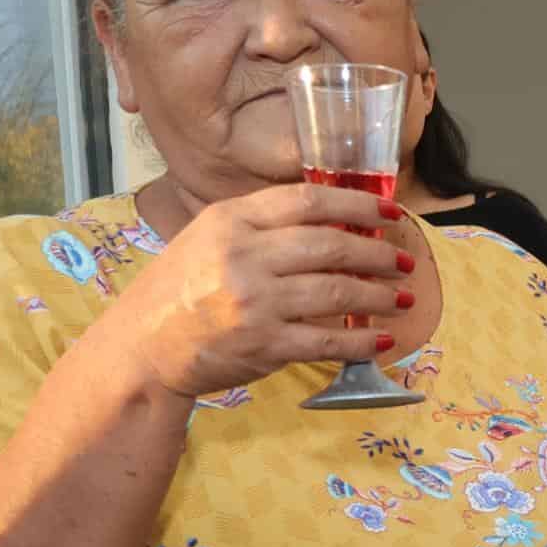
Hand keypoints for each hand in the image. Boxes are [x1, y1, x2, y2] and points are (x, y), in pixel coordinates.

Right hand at [101, 185, 412, 401]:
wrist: (143, 346)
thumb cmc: (180, 290)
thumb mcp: (208, 238)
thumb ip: (262, 226)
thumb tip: (335, 223)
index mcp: (230, 220)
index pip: (307, 200)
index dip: (357, 205)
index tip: (389, 213)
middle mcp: (243, 255)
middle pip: (331, 244)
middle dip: (378, 253)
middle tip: (404, 260)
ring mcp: (254, 301)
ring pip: (337, 291)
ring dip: (379, 295)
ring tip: (403, 297)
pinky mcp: (264, 344)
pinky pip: (328, 339)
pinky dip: (361, 341)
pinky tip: (380, 339)